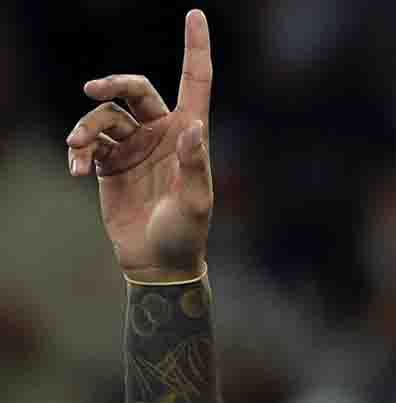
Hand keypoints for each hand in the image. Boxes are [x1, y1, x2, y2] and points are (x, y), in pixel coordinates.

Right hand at [67, 9, 213, 282]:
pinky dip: (77, 152)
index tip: (195, 14)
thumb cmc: (186, 232)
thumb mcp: (196, 202)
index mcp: (189, 133)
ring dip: (85, 130)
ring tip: (77, 153)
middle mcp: (161, 132)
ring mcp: (134, 145)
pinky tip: (75, 171)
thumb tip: (193, 127)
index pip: (194, 82)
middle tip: (92, 90)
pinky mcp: (109, 163)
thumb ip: (195, 165)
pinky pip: (87, 142)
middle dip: (114, 83)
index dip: (195, 48)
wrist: (157, 261)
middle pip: (136, 89)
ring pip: (104, 117)